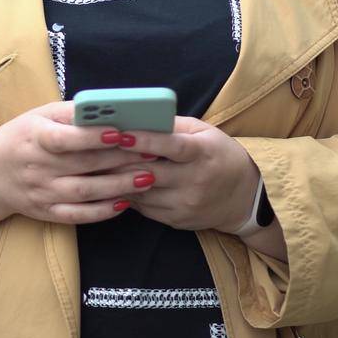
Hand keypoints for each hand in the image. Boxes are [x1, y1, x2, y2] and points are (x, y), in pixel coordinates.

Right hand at [0, 101, 158, 224]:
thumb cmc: (24, 136)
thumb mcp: (40, 116)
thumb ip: (73, 114)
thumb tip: (112, 108)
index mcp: (34, 137)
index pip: (65, 138)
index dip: (93, 136)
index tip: (122, 131)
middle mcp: (37, 167)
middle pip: (83, 165)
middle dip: (120, 159)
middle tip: (152, 152)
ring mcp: (42, 192)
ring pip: (84, 192)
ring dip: (118, 186)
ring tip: (147, 178)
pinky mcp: (46, 212)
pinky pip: (77, 215)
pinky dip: (102, 211)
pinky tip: (125, 203)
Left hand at [111, 116, 261, 233]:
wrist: (244, 197)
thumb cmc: (219, 155)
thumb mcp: (204, 132)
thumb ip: (173, 125)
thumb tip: (138, 116)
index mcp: (203, 153)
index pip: (171, 147)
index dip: (144, 141)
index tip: (120, 134)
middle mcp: (195, 181)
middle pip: (150, 173)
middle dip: (119, 162)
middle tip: (93, 151)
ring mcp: (186, 204)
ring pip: (142, 193)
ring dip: (118, 180)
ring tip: (98, 167)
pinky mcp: (177, 220)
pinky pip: (144, 208)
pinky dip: (128, 195)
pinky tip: (115, 184)